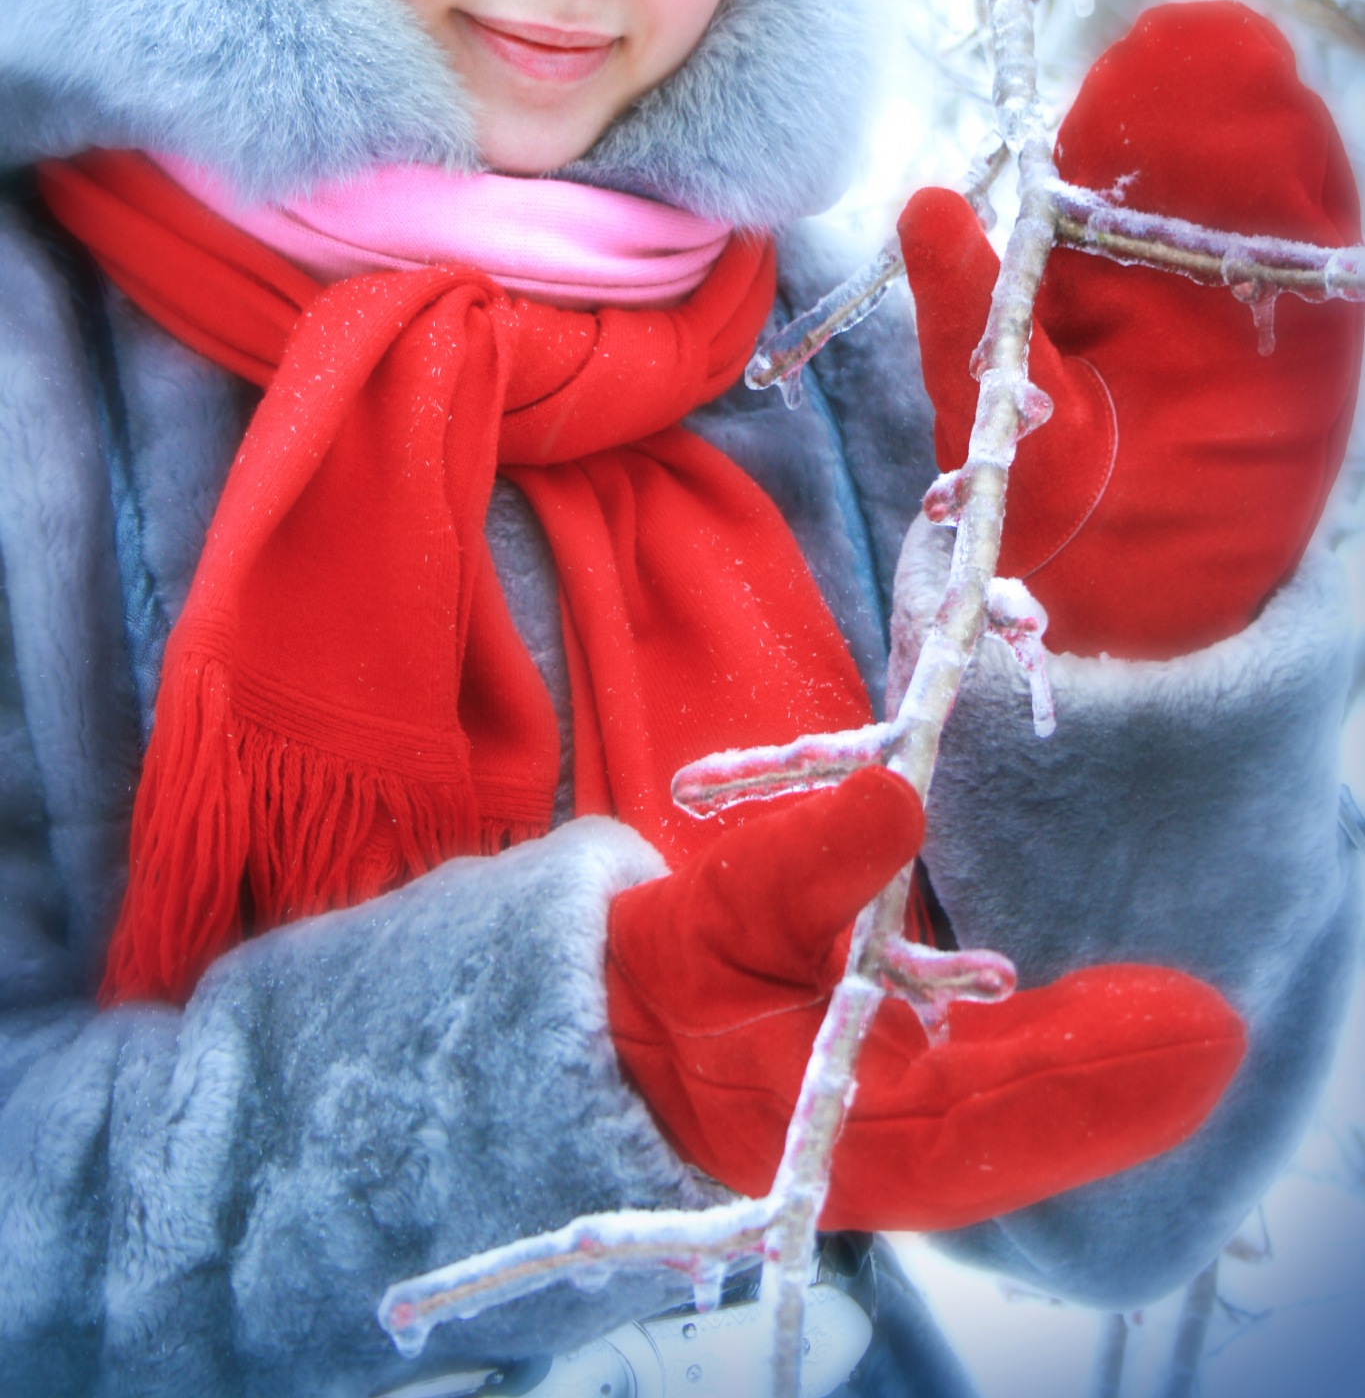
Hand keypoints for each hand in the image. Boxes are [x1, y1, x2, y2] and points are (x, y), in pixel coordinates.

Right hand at [607, 769, 1243, 1229]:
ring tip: (1189, 1032)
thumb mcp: (718, 910)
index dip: (1086, 1074)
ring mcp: (902, 1135)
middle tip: (1212, 1030)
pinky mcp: (909, 1108)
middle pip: (1022, 1129)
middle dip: (1119, 1081)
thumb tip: (898, 796)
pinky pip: (1000, 1108)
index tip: (1181, 1030)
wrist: (619, 1044)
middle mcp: (887, 1145)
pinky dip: (1063, 1074)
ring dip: (1104, 1079)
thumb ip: (802, 862)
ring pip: (1020, 1126)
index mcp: (839, 1117)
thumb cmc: (669, 981)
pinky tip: (1117, 1035)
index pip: (984, 1111)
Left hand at [899, 1, 1361, 656]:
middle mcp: (1154, 271)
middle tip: (1193, 36)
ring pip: (1245, 195)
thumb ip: (967, 306)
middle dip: (1192, 97)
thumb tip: (923, 199)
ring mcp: (1227, 298)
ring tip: (1248, 60)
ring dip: (1254, 126)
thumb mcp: (992, 403)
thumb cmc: (1043, 508)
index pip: (1104, 172)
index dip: (1122, 113)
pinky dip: (1303, 191)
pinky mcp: (1295, 336)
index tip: (1135, 53)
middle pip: (1180, 163)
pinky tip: (1296, 131)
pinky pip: (1301, 254)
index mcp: (1075, 273)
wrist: (1135, 601)